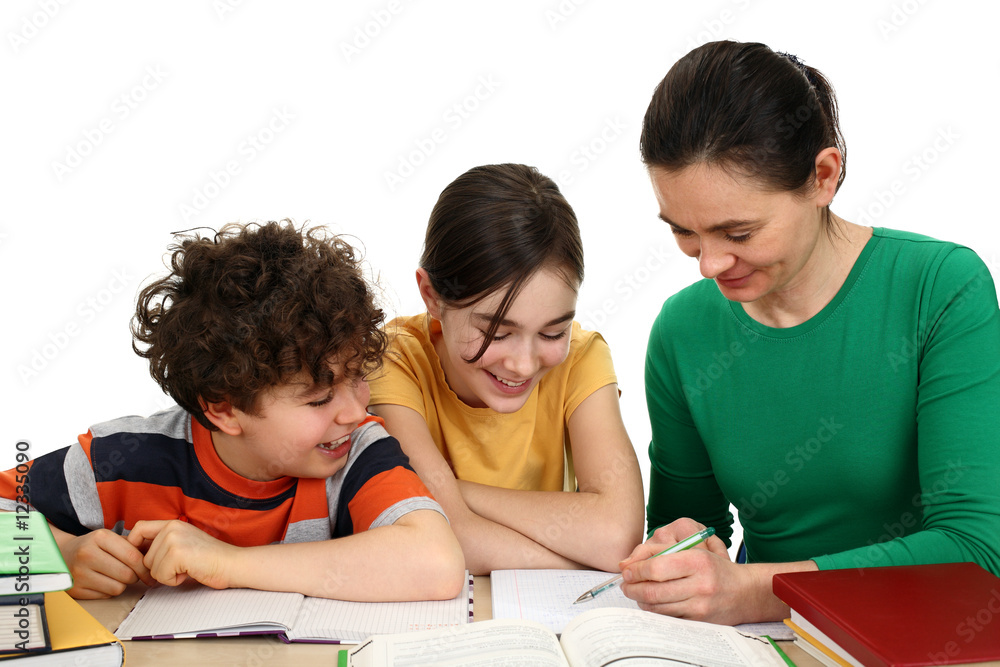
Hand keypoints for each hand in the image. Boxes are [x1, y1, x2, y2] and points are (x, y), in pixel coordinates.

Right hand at [59, 528, 152, 598]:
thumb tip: (155, 558)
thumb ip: (131, 545)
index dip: (145, 568)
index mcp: (100, 537)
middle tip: (133, 574)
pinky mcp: (75, 589)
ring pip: (118, 587)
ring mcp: (79, 573)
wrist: (61, 555)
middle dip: (135, 576)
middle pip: (127, 574)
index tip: (151, 573)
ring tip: (117, 576)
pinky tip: (104, 581)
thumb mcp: (109, 538)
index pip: (133, 557)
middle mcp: (88, 554)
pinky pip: (105, 596)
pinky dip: (109, 591)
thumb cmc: (93, 546)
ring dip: (122, 584)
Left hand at [126, 520, 236, 589]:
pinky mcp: (177, 554)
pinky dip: (174, 581)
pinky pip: (161, 576)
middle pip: (144, 557)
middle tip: (180, 567)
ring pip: (151, 569)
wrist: (232, 563)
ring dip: (168, 575)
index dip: (133, 547)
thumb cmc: (211, 558)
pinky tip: (190, 572)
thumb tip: (138, 556)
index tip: (141, 561)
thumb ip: (163, 544)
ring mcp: (173, 539)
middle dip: (159, 568)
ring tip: (188, 568)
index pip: (138, 529)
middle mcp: (171, 527)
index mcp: (172, 523)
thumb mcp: (184, 543)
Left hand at [619, 518, 756, 623]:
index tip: (626, 571)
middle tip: (625, 585)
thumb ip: (659, 552)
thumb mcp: (692, 550)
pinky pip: (668, 617)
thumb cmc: (713, 568)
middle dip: (632, 588)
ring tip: (635, 593)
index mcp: (697, 560)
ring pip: (658, 607)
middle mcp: (700, 584)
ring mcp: (700, 605)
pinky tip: (650, 602)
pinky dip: (654, 610)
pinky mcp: (699, 621)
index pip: (656, 568)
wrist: (745, 592)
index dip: (636, 570)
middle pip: (654, 590)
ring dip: (640, 600)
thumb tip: (627, 563)